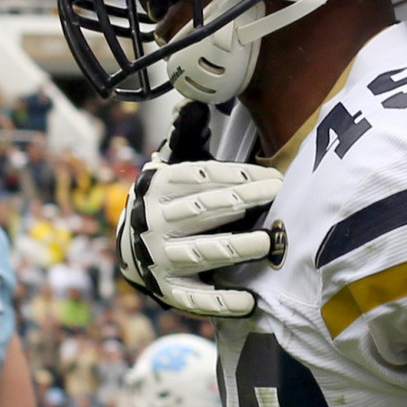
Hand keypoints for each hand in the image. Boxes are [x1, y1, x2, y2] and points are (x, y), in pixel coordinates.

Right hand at [118, 144, 280, 317]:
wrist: (131, 248)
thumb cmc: (169, 202)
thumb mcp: (171, 170)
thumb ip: (186, 141)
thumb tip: (190, 104)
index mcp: (159, 187)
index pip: (200, 177)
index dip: (237, 176)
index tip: (273, 178)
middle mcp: (157, 222)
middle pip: (203, 210)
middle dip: (241, 201)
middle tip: (275, 196)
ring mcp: (161, 258)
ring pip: (201, 252)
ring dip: (235, 247)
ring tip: (266, 243)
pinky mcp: (168, 290)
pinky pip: (196, 298)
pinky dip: (221, 302)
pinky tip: (248, 301)